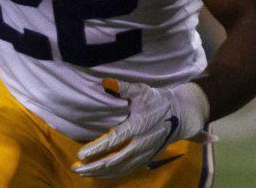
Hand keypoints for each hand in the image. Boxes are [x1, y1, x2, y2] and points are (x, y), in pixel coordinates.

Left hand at [72, 78, 210, 177]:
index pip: (113, 141)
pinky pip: (127, 170)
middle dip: (93, 166)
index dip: (97, 149)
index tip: (80, 154)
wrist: (180, 115)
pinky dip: (112, 174)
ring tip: (82, 172)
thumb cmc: (156, 100)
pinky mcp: (145, 158)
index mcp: (137, 127)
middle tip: (75, 168)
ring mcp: (143, 154)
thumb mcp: (141, 91)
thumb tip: (106, 81)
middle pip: (114, 161)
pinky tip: (99, 174)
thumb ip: (123, 88)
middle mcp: (140, 145)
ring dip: (100, 172)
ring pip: (119, 168)